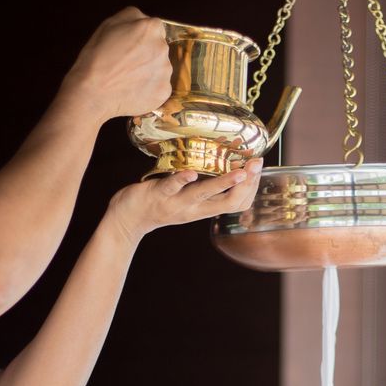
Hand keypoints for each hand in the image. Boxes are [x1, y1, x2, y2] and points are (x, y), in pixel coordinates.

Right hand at [62, 7, 172, 121]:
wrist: (93, 92)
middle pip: (159, 48)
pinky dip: (150, 89)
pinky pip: (160, 87)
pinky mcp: (164, 91)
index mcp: (151, 28)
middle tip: (127, 63)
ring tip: (129, 78)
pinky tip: (134, 90)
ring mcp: (165, 72)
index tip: (130, 46)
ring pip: (160, 69)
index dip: (141, 38)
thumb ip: (132, 16)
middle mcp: (163, 48)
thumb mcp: (109, 24)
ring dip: (149, 72)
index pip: (154, 29)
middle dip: (147, 54)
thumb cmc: (97, 58)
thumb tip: (143, 19)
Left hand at [107, 159, 263, 244]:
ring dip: (225, 183)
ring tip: (241, 172)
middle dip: (246, 184)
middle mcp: (194, 209)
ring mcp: (177, 203)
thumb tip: (217, 169)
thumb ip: (202, 189)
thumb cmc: (157, 203)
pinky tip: (191, 172)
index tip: (258, 168)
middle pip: (228, 202)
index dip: (251, 188)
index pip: (236, 203)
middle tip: (257, 165)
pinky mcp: (158, 194)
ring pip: (206, 195)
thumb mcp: (186, 200)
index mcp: (202, 209)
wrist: (126, 220)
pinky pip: (173, 187)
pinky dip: (183, 180)